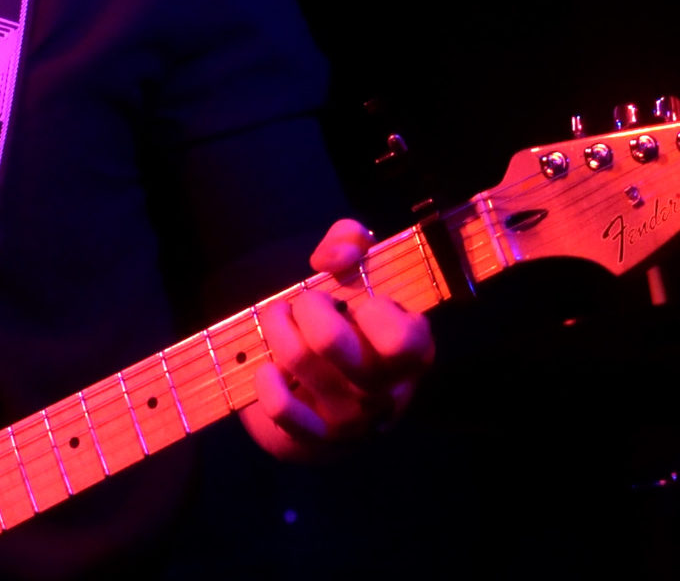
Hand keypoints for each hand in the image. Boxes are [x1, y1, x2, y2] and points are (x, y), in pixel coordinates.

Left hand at [241, 218, 434, 461]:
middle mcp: (387, 393)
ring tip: (278, 317)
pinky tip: (269, 366)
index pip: (401, 339)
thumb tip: (332, 258)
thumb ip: (350, 241)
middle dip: (307, 305)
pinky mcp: (315, 439)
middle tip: (306, 303)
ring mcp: (352, 420)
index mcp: (414, 354)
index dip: (374, 310)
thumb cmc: (351, 321)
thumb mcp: (360, 272)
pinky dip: (266, 379)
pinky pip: (280, 407)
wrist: (333, 390)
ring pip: (298, 360)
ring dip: (276, 325)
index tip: (361, 303)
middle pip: (330, 341)